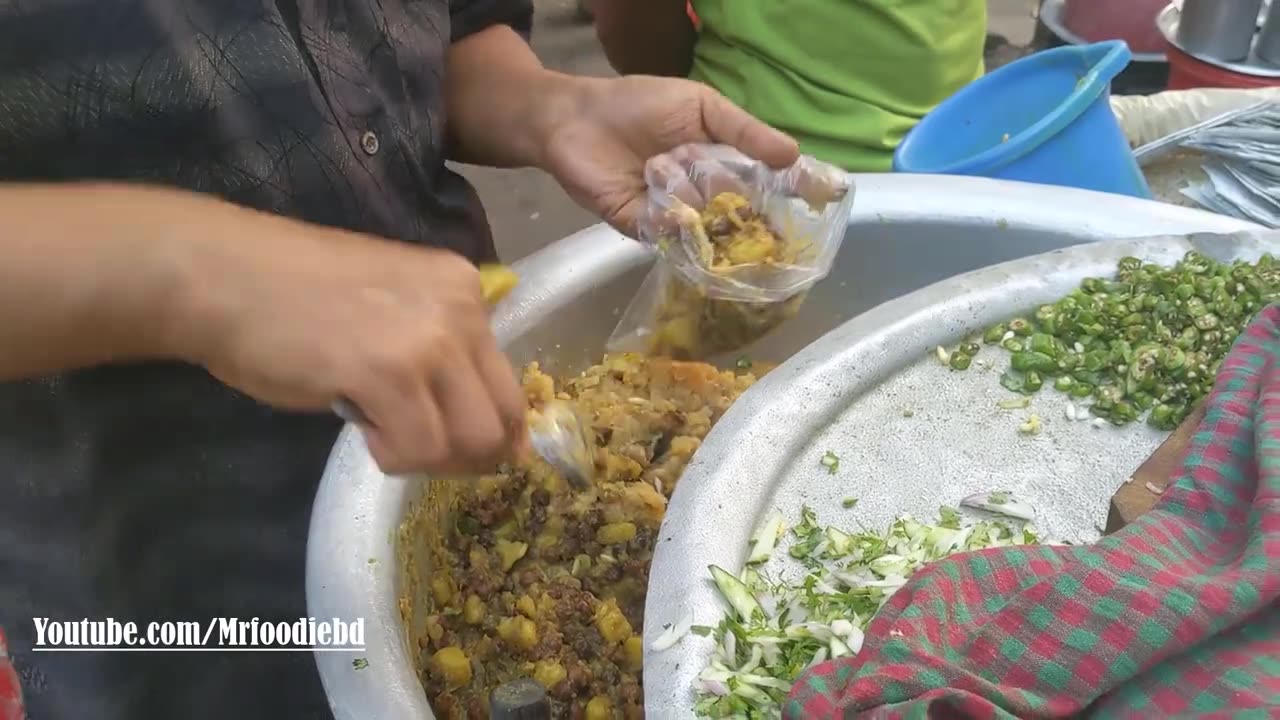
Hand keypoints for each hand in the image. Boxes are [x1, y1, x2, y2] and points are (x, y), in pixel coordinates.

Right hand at [174, 203, 528, 474]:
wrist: (222, 277)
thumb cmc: (292, 295)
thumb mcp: (393, 306)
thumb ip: (439, 351)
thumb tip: (477, 425)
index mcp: (465, 289)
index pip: (509, 382)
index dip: (495, 433)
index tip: (467, 455)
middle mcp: (460, 309)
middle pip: (501, 418)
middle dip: (468, 456)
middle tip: (420, 457)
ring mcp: (428, 340)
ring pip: (468, 441)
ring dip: (426, 458)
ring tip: (381, 434)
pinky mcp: (388, 373)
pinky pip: (420, 448)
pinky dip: (393, 457)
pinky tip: (363, 430)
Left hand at [537, 75, 800, 237]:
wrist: (574, 119)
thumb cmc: (639, 104)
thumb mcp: (701, 105)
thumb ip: (743, 129)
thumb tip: (793, 154)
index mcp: (724, 165)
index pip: (766, 186)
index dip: (793, 192)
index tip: (826, 197)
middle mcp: (705, 197)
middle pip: (739, 210)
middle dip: (733, 194)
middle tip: (709, 169)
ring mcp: (675, 217)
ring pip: (707, 224)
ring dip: (691, 193)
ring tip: (662, 161)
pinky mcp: (644, 230)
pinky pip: (670, 235)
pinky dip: (669, 215)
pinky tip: (655, 182)